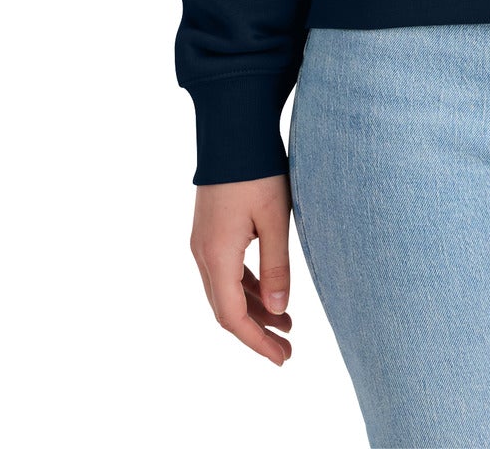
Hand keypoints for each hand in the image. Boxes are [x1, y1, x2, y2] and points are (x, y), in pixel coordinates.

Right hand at [189, 174, 294, 363]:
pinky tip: (270, 294)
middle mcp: (202, 253)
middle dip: (256, 332)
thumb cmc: (258, 170)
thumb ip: (277, 267)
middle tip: (287, 349)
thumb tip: (279, 310)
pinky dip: (247, 287)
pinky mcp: (210, 230)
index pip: (232, 317)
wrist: (232, 130)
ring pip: (226, 290)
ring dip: (254, 309)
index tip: (282, 358)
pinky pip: (226, 271)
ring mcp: (203, 242)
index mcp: (216, 255)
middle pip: (226, 309)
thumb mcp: (276, 219)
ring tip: (287, 323)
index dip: (256, 342)